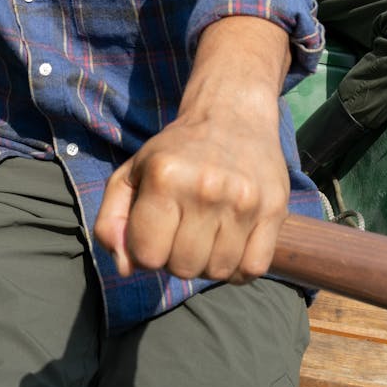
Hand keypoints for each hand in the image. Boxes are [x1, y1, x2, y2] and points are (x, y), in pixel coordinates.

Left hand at [94, 17, 291, 284]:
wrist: (232, 114)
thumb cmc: (176, 150)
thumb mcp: (132, 173)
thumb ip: (111, 221)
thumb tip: (125, 268)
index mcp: (164, 177)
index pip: (147, 256)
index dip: (146, 250)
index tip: (156, 227)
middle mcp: (205, 188)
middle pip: (182, 269)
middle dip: (176, 256)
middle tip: (183, 227)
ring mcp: (243, 200)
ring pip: (217, 273)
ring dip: (207, 262)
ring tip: (207, 231)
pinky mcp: (274, 209)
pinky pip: (253, 269)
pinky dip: (239, 266)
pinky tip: (231, 240)